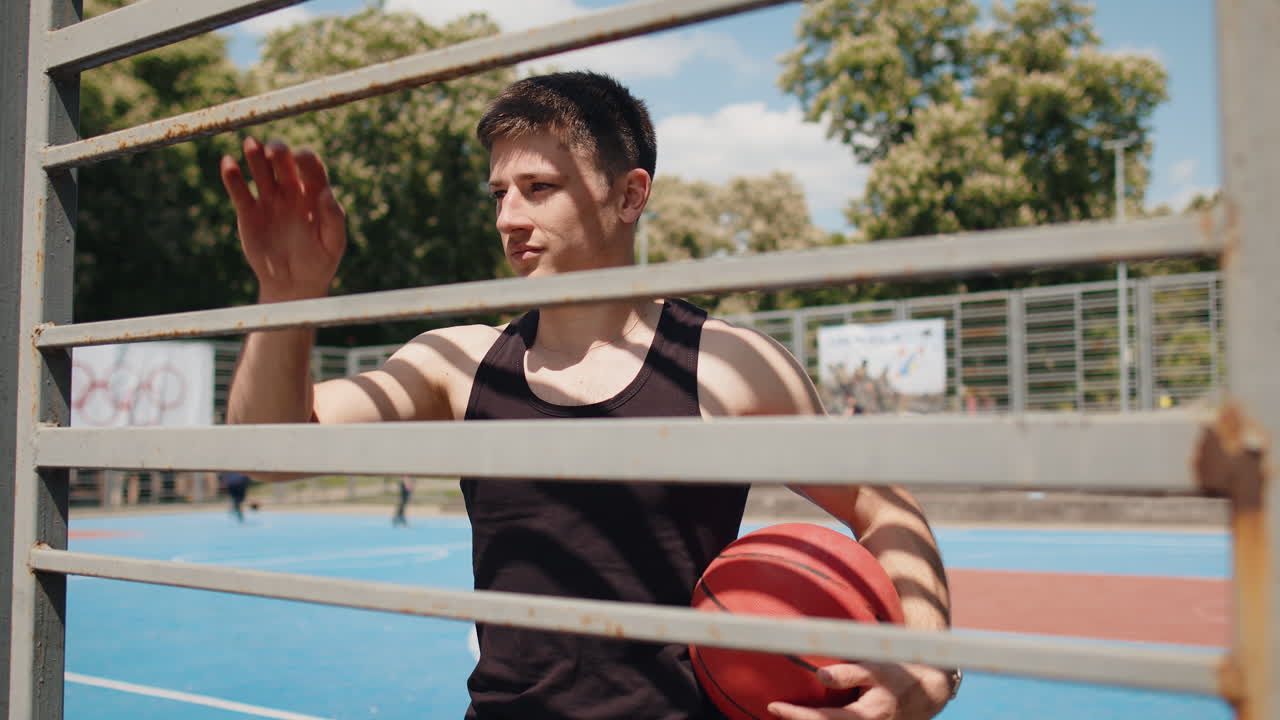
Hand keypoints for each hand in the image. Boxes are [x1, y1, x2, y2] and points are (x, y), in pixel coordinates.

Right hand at [220, 136, 346, 302]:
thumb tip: (328, 193)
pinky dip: (232, 176)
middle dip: (279, 152)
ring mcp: (269, 199)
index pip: (311, 167)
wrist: (294, 283)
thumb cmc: (319, 261)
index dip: (306, 158)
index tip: (300, 157)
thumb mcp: (333, 243)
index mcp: (315, 194)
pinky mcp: (249, 211)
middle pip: (284, 162)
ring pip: (260, 171)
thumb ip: (333, 218)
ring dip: (255, 156)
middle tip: (274, 149)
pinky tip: (228, 163)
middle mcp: (291, 190)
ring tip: (251, 144)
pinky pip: (239, 190)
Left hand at [767, 662, 951, 719]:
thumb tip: (820, 675)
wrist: (925, 692)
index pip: (824, 719)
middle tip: (772, 710)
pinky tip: (804, 715)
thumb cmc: (896, 675)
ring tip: (783, 713)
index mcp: (868, 716)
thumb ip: (849, 673)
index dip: (797, 715)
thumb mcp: (876, 668)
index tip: (774, 706)